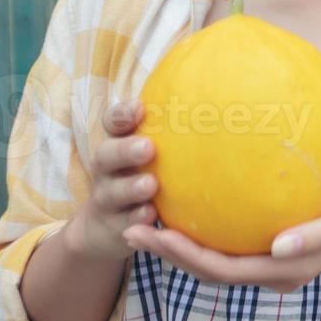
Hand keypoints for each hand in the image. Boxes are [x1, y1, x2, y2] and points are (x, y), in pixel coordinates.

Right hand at [67, 100, 157, 261]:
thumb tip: (215, 95)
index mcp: (118, 144)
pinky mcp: (113, 225)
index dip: (121, 115)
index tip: (139, 108)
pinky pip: (123, 222)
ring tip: (151, 184)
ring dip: (131, 187)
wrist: (106, 225)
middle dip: (124, 150)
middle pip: (105, 155)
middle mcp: (107, 169)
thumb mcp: (150, 152)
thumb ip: (172, 130)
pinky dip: (136, 218)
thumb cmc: (141, 174)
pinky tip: (152, 215)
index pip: (113, 124)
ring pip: (113, 191)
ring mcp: (107, 197)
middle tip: (147, 148)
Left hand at [121, 177, 320, 293]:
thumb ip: (318, 235)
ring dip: (178, 245)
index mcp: (287, 268)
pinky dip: (201, 232)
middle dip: (168, 252)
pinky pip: (229, 245)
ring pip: (215, 260)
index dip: (185, 256)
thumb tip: (278, 245)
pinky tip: (185, 207)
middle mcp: (273, 270)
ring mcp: (271, 261)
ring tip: (143, 221)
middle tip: (130, 227)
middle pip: (209, 269)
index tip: (153, 233)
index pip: (224, 269)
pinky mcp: (272, 246)